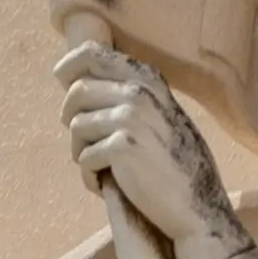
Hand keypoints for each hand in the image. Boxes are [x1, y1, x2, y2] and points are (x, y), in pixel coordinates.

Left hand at [56, 42, 233, 252]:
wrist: (196, 204)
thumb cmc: (172, 163)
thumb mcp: (157, 115)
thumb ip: (127, 95)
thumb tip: (76, 86)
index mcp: (147, 79)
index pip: (92, 54)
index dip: (69, 66)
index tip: (61, 79)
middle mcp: (139, 91)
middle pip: (76, 92)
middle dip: (70, 119)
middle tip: (84, 144)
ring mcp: (131, 116)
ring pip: (76, 126)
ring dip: (81, 152)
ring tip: (101, 168)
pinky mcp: (122, 146)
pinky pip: (83, 158)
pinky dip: (89, 176)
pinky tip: (106, 185)